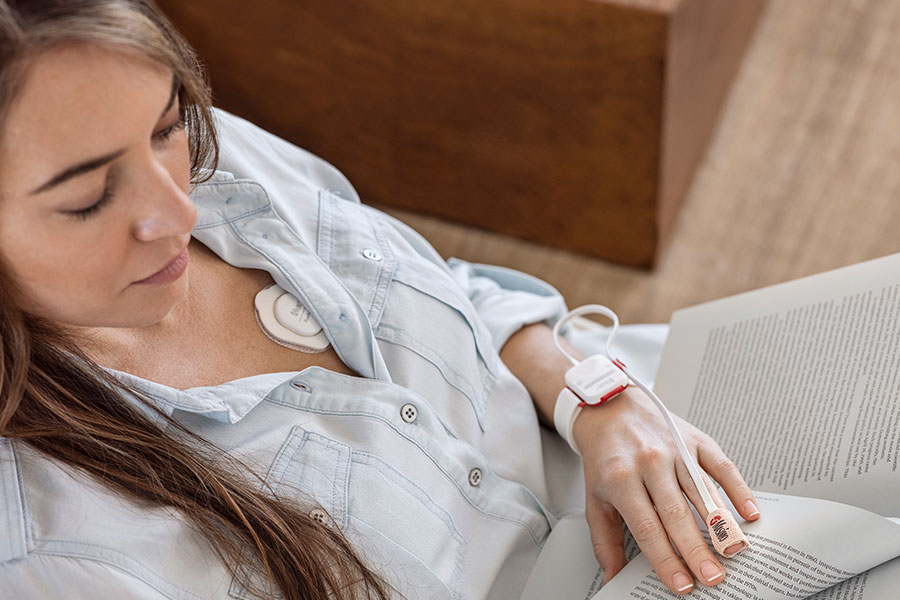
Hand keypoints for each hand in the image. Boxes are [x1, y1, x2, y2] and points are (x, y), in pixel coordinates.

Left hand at [572, 387, 759, 594]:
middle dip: (697, 549)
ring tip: (733, 552)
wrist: (609, 410)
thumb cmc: (605, 459)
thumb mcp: (596, 500)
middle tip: (713, 577)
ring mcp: (675, 449)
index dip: (666, 558)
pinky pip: (721, 466)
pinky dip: (738, 489)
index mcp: (621, 479)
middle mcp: (650, 462)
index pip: (647, 527)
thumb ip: (605, 543)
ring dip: (720, 524)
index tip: (681, 584)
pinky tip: (748, 513)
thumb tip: (613, 578)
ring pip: (702, 491)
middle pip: (677, 513)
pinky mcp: (696, 439)